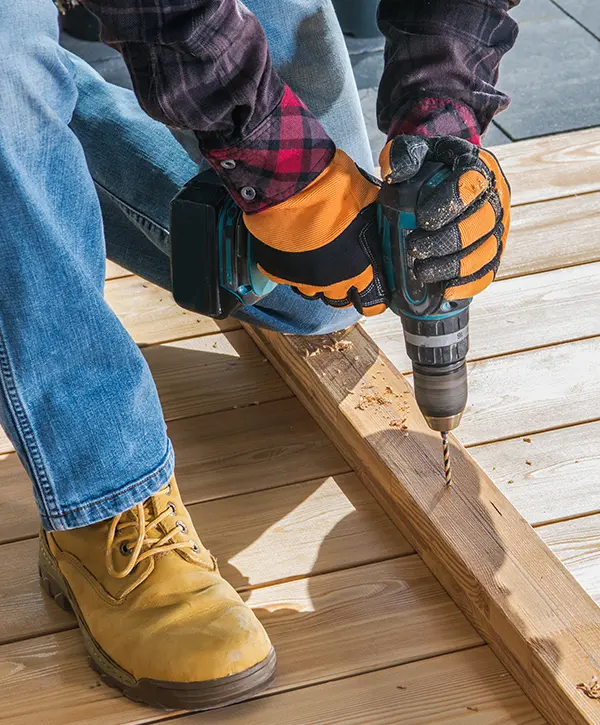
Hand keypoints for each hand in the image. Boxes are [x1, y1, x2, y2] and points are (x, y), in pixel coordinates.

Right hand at [243, 149, 388, 316]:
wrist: (292, 187)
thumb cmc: (334, 192)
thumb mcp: (368, 202)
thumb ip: (374, 221)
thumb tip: (382, 220)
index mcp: (361, 270)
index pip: (373, 303)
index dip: (373, 297)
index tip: (370, 289)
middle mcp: (333, 283)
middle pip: (340, 301)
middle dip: (342, 288)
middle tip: (341, 270)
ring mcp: (304, 280)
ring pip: (313, 292)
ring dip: (316, 279)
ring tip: (315, 259)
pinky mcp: (278, 273)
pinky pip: (288, 278)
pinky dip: (292, 269)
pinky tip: (293, 253)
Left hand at [380, 135, 509, 299]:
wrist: (446, 177)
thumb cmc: (430, 165)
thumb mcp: (415, 150)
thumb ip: (403, 156)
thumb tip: (394, 175)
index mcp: (479, 166)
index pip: (472, 183)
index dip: (449, 203)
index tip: (422, 218)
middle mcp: (497, 196)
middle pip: (481, 223)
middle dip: (446, 241)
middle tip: (415, 248)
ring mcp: (499, 226)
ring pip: (486, 251)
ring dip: (453, 266)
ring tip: (422, 271)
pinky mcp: (494, 251)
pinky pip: (488, 271)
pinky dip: (468, 284)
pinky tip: (445, 290)